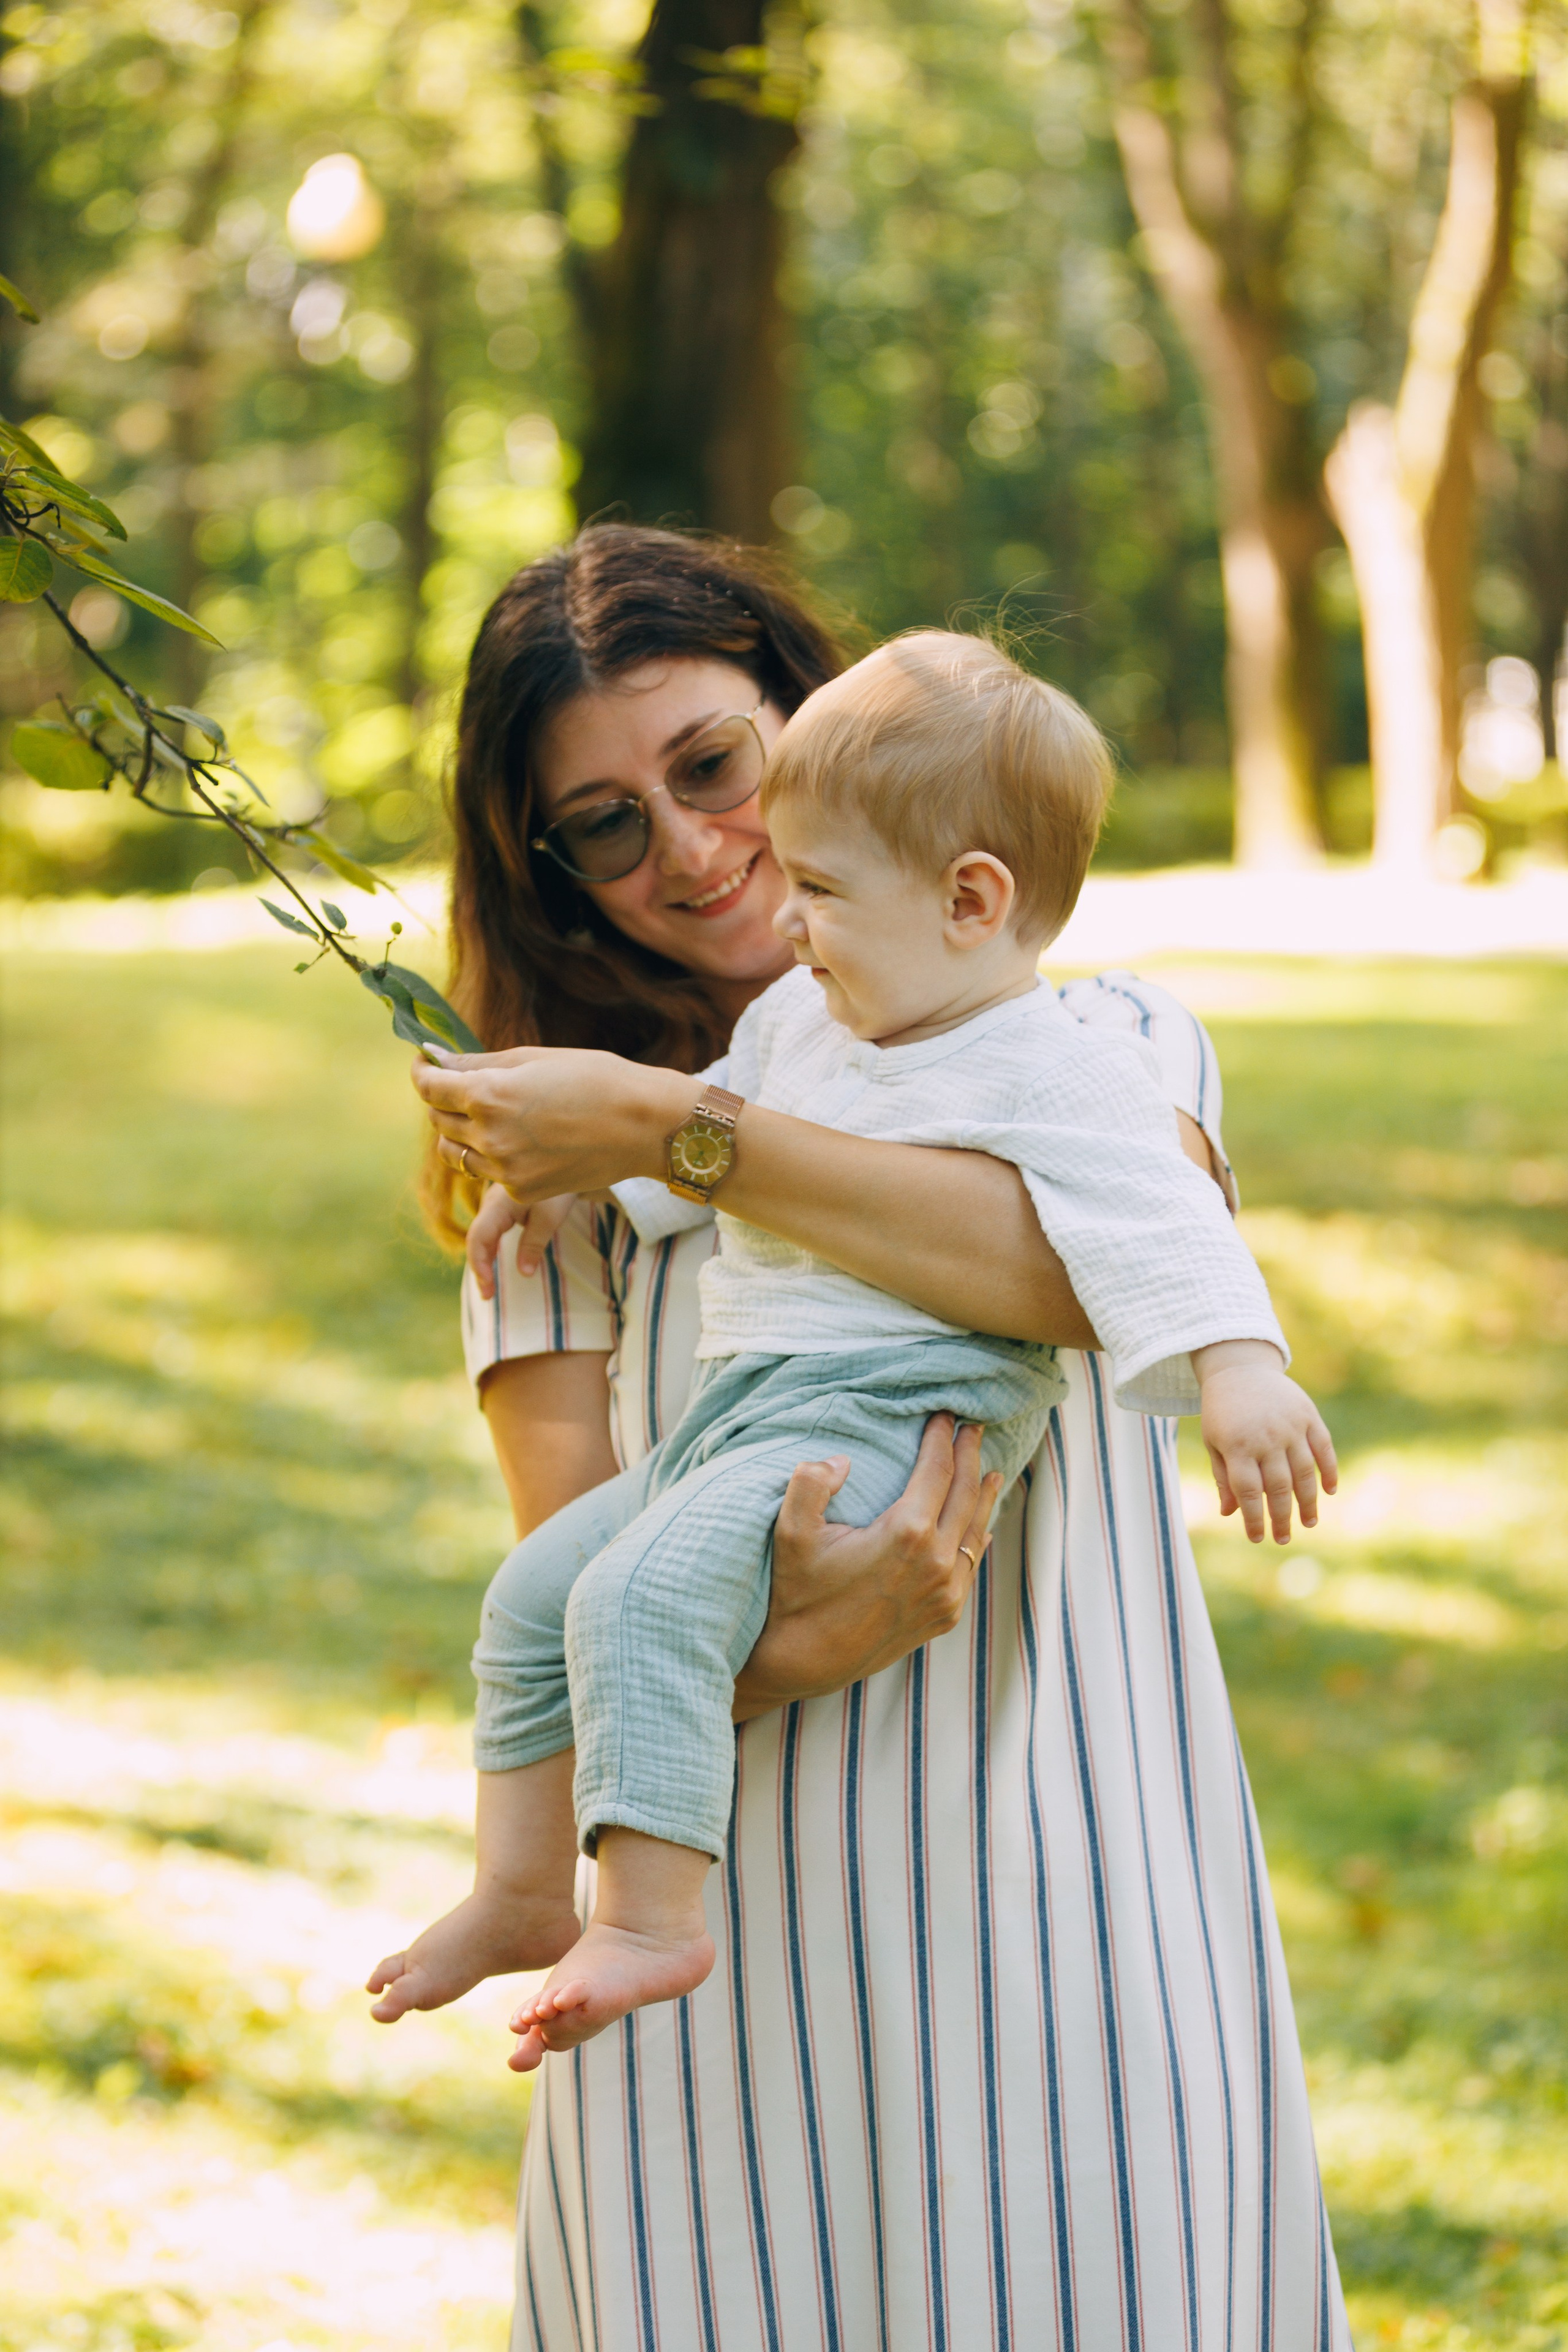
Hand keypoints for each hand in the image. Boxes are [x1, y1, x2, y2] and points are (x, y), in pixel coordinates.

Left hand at [414, 1043, 697, 1197]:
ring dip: (463, 1133)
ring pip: (456, 1153)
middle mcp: (489, 1135)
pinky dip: (493, 1157)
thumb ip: (477, 1063)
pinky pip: (488, 1174)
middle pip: (439, 1121)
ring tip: (491, 1116)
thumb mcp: (533, 1058)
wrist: (644, 1126)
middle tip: (465, 1086)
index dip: (422, 1072)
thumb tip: (434, 1058)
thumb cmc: (595, 1078)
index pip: (430, 1087)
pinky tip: (522, 1140)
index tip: (425, 1065)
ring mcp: (505, 1169)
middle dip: (444, 1101)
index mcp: (489, 1095)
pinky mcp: (523, 1192)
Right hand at [466, 1184, 577, 1299]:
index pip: (479, 1237)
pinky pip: (489, 1234)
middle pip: (476, 1239)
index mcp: (498, 1204)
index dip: (480, 1264)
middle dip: (480, 1268)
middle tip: (488, 1296)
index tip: (488, 1288)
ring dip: (483, 1262)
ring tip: (489, 1289)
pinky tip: (492, 1269)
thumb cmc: (557, 1189)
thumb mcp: (549, 1217)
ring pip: (480, 1237)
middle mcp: (490, 1206)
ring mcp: (493, 1207)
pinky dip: (489, 1253)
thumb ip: (534, 1243)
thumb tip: (524, 1273)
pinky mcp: (500, 1210)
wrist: (560, 1163)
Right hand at [733, 1415, 1003, 1717]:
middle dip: (970, 1456)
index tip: (944, 1416)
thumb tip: (840, 1460)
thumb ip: (810, 1484)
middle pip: (965, 1494)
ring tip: (990, 1470)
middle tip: (972, 1428)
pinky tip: (982, 1526)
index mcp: (907, 1533)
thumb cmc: (796, 1594)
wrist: (805, 1662)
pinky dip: (979, 1538)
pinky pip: (971, 1566)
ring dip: (984, 1495)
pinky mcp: (944, 1615)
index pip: (937, 1471)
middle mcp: (937, 1562)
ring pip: (977, 1531)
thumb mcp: (790, 1533)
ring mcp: (946, 1592)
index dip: (942, 1439)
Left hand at [1193, 1339, 1337, 1544]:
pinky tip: (1330, 1491)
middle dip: (1282, 1517)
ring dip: (1309, 1501)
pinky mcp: (1307, 1415)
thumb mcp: (1214, 1442)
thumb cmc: (1222, 1412)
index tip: (1257, 1538)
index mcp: (1237, 1446)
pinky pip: (1324, 1448)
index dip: (1254, 1518)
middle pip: (1279, 1487)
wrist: (1239, 1368)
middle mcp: (1265, 1438)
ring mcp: (1289, 1426)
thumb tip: (1229, 1513)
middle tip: (1284, 1538)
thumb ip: (1224, 1477)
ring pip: (1304, 1472)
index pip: (1249, 1492)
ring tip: (1309, 1522)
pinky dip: (1329, 1470)